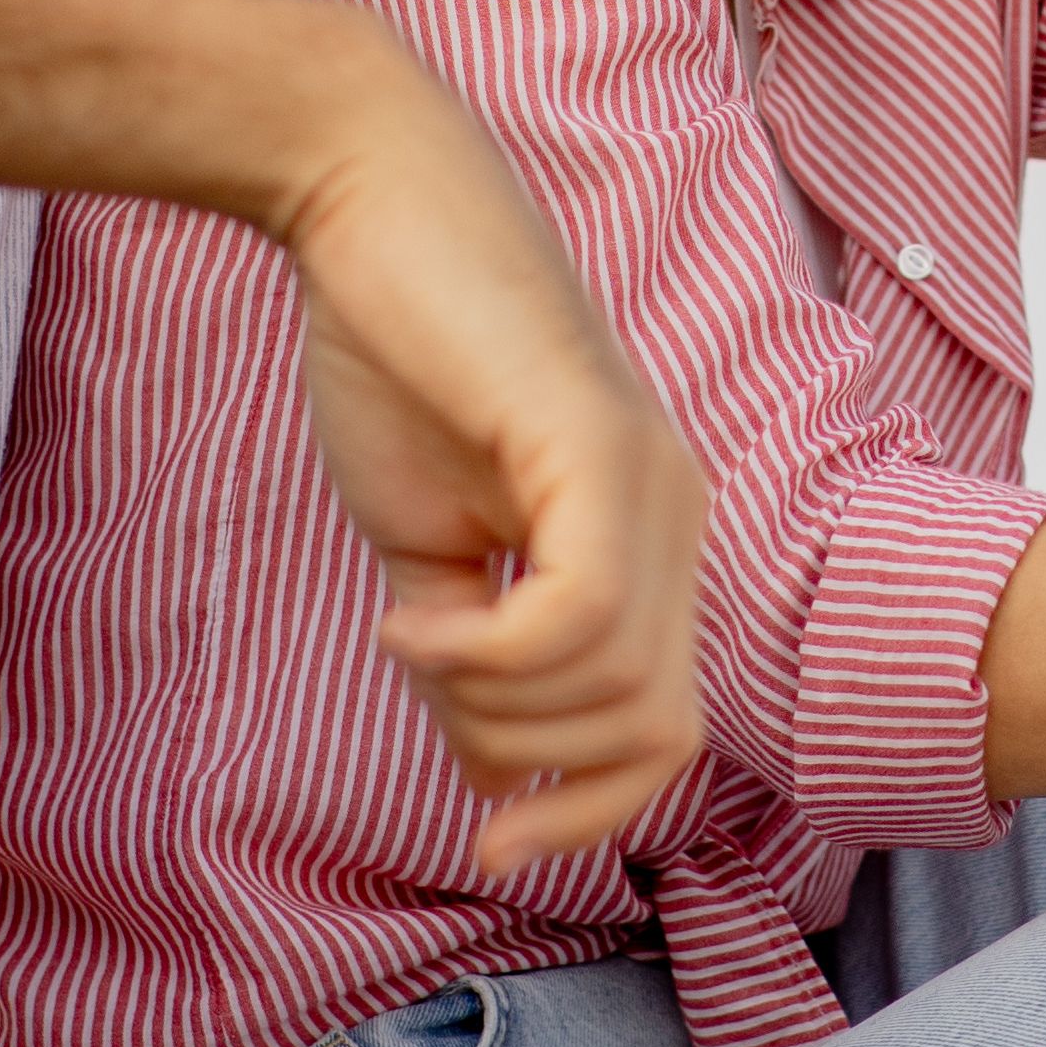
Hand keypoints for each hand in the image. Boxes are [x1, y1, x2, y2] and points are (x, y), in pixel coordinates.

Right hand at [265, 38, 711, 870]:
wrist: (368, 205)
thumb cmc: (398, 354)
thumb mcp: (431, 542)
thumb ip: (472, 651)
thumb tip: (489, 770)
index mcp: (652, 537)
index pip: (668, 733)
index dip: (589, 814)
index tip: (491, 841)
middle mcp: (677, 512)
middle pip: (654, 734)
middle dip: (529, 764)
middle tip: (430, 689)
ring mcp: (646, 478)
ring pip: (617, 692)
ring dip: (494, 706)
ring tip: (412, 629)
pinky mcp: (592, 444)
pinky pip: (579, 617)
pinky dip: (488, 656)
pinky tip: (413, 618)